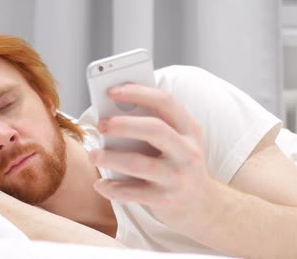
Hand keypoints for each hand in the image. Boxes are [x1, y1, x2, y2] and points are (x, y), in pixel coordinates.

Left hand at [88, 84, 217, 233]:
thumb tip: (112, 111)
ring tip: (93, 154)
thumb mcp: (177, 141)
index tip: (112, 91)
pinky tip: (100, 184)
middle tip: (101, 124)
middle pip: (154, 129)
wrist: (202, 205)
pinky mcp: (165, 200)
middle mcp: (187, 151)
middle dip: (123, 124)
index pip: (165, 102)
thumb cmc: (178, 164)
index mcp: (188, 129)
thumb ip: (153, 125)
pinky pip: (132, 193)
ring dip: (110, 157)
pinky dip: (112, 188)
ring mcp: (177, 177)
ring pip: (138, 163)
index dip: (138, 93)